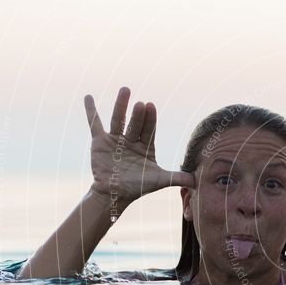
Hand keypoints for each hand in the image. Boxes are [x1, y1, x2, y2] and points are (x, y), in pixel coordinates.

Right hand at [85, 87, 193, 209]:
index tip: (151, 106)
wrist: (114, 194)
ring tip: (125, 90)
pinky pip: (94, 124)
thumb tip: (196, 180)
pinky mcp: (99, 141)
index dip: (150, 119)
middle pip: (135, 124)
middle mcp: (131, 139)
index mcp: (146, 146)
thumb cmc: (137, 186)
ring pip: (118, 120)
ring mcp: (115, 139)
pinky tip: (89, 97)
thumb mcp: (159, 181)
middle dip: (138, 114)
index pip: (149, 130)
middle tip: (141, 103)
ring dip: (121, 105)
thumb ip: (176, 178)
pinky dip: (91, 111)